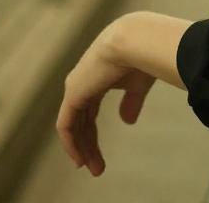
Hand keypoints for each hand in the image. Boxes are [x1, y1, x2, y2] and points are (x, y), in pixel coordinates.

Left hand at [55, 18, 156, 176]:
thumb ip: (131, 101)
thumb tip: (127, 121)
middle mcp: (83, 81)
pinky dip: (71, 144)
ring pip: (74, 125)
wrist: (135, 40)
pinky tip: (79, 159)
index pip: (90, 109)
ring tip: (93, 168)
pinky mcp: (73, 94)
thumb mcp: (137, 84)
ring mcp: (76, 86)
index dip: (93, 132)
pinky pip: (66, 126)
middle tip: (98, 168)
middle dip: (89, 144)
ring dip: (82, 148)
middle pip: (82, 119)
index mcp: (98, 76)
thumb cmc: (142, 57)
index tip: (99, 154)